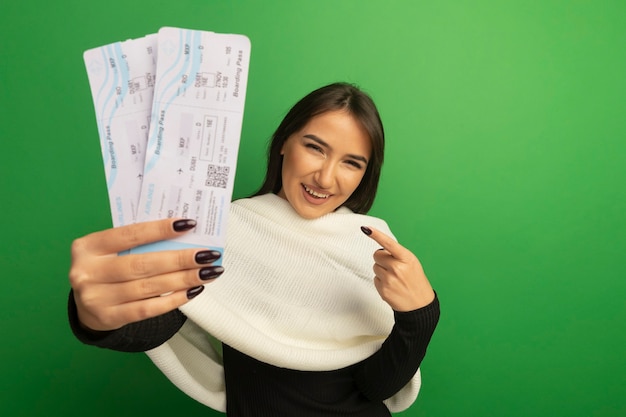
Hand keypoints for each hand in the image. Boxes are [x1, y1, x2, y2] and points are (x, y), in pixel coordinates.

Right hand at [69, 219, 222, 331]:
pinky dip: (174, 300)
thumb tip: (182, 234)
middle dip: (180, 259)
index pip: (130, 234)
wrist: (84, 306)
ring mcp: (97, 298)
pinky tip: (193, 291)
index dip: (160, 229)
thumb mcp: (110, 250)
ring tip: (208, 273)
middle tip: (207, 255)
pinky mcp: (109, 318)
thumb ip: (136, 242)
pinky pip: (148, 309)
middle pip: (143, 264)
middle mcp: (88, 272)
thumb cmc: (106, 269)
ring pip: (149, 287)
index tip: (188, 225)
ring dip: (183, 280)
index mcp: (88, 247)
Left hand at [361, 226, 434, 311]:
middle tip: (393, 267)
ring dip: (382, 270)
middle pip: (377, 255)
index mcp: (406, 258)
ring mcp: (389, 280)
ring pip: (375, 267)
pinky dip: (381, 281)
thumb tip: (380, 250)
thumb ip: (397, 255)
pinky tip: (391, 286)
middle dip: (382, 259)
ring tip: (394, 278)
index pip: (389, 243)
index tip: (366, 228)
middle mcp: (397, 268)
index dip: (376, 235)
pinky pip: (375, 279)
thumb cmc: (416, 281)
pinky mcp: (383, 290)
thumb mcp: (412, 263)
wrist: (420, 305)